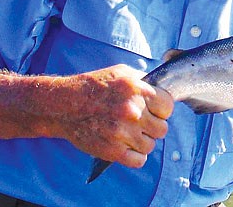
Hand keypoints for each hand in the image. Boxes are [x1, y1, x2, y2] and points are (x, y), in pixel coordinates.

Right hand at [52, 64, 173, 167]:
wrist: (64, 105)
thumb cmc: (94, 86)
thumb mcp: (121, 73)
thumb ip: (143, 81)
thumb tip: (160, 91)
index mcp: (136, 90)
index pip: (168, 107)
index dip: (162, 111)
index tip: (154, 112)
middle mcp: (132, 111)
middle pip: (162, 129)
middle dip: (153, 127)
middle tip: (141, 125)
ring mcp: (123, 132)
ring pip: (151, 146)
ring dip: (143, 142)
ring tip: (130, 135)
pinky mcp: (113, 151)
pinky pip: (139, 160)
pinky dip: (135, 156)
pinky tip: (127, 147)